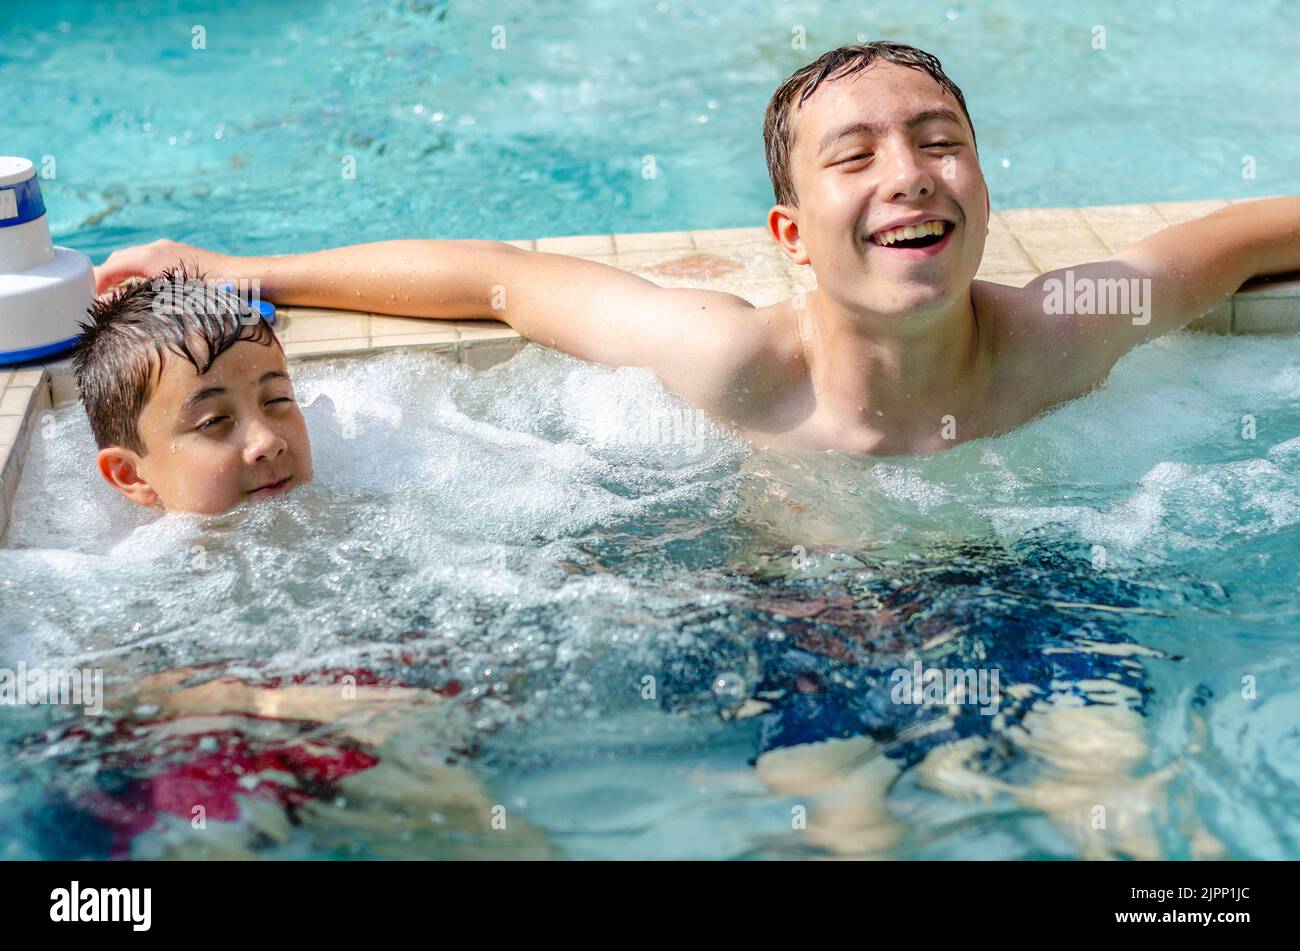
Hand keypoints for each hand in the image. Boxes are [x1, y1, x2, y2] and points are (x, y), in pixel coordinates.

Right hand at [94, 238, 230, 295]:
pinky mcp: (180, 257)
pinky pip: (149, 263)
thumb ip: (137, 298)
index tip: (86, 300)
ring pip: (133, 261)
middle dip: (105, 279)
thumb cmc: (217, 291)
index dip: (95, 284)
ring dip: (121, 277)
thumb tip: (108, 303)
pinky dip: (137, 275)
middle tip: (96, 301)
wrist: (250, 279)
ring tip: (114, 299)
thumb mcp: (173, 298)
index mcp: (152, 257)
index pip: (110, 267)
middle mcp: (158, 249)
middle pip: (119, 261)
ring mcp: (170, 250)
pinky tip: (140, 292)